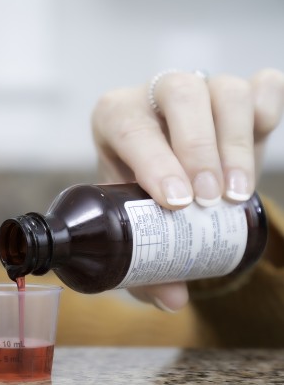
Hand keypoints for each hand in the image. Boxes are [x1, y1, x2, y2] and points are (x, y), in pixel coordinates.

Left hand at [92, 68, 283, 310]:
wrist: (170, 170)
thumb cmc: (143, 193)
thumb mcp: (133, 220)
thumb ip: (146, 261)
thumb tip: (172, 299)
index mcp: (116, 116)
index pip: (129, 126)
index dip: (154, 161)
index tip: (177, 202)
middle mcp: (156, 94)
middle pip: (180, 93)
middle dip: (199, 149)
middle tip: (210, 201)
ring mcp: (201, 86)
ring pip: (224, 89)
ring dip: (236, 143)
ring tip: (236, 194)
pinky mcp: (241, 90)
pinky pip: (262, 84)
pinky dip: (269, 106)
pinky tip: (262, 134)